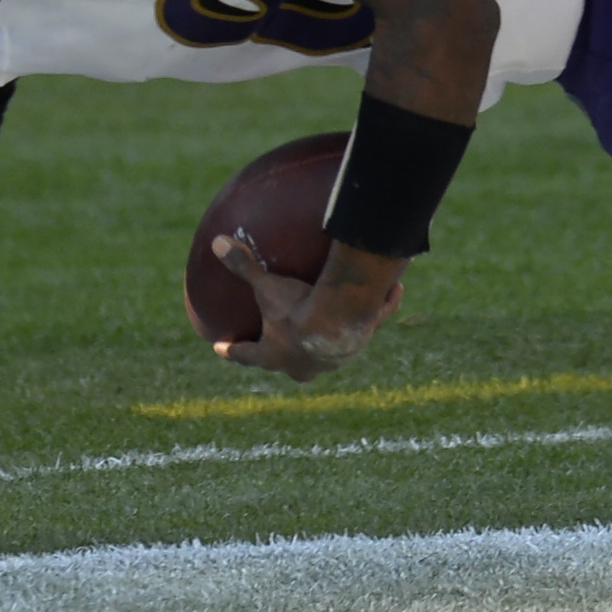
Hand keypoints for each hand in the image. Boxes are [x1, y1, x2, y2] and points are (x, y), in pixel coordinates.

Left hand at [211, 232, 404, 379]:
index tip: (220, 348)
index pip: (249, 355)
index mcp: (276, 355)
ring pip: (331, 354)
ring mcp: (333, 360)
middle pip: (290, 368)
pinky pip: (369, 324)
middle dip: (285, 360)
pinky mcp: (359, 345)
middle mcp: (304, 365)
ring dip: (332, 342)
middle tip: (281, 350)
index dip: (234, 351)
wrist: (337, 323)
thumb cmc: (296, 309)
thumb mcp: (267, 286)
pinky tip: (394, 291)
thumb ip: (242, 265)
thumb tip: (217, 243)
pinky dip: (381, 308)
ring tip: (335, 326)